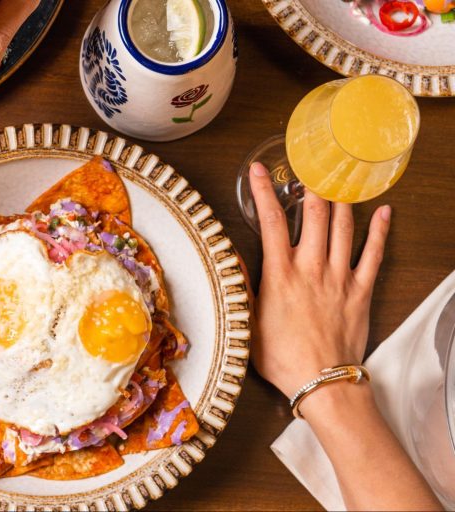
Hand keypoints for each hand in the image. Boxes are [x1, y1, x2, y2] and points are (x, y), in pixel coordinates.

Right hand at [248, 162, 390, 397]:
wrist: (320, 381)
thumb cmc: (282, 357)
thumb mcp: (248, 320)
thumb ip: (243, 285)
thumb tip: (231, 257)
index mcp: (280, 275)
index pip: (271, 222)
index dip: (264, 192)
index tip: (259, 172)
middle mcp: (311, 269)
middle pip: (313, 217)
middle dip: (309, 188)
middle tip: (307, 169)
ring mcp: (338, 278)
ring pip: (343, 229)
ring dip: (339, 202)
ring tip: (337, 182)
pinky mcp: (360, 291)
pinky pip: (373, 255)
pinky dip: (379, 232)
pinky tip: (382, 213)